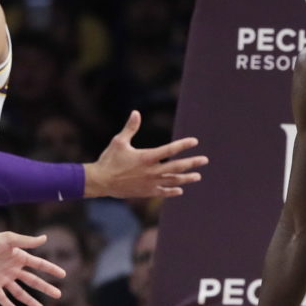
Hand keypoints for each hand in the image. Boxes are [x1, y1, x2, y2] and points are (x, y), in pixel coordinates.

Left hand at [0, 232, 65, 305]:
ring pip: (20, 292)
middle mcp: (13, 269)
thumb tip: (45, 238)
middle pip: (33, 281)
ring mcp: (4, 278)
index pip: (39, 265)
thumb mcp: (9, 239)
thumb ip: (27, 241)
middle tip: (58, 295)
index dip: (51, 269)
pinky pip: (3, 298)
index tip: (63, 275)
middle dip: (46, 288)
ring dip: (30, 301)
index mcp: (19, 257)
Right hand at [84, 110, 207, 198]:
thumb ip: (130, 128)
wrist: (101, 182)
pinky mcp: (146, 192)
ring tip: (198, 176)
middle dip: (192, 163)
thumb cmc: (109, 159)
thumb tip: (136, 112)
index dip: (183, 145)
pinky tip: (180, 190)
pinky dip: (172, 191)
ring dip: (186, 178)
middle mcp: (151, 171)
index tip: (194, 141)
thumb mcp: (119, 141)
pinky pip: (163, 192)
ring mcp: (150, 183)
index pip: (169, 150)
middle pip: (176, 167)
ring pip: (173, 181)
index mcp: (146, 157)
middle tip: (205, 160)